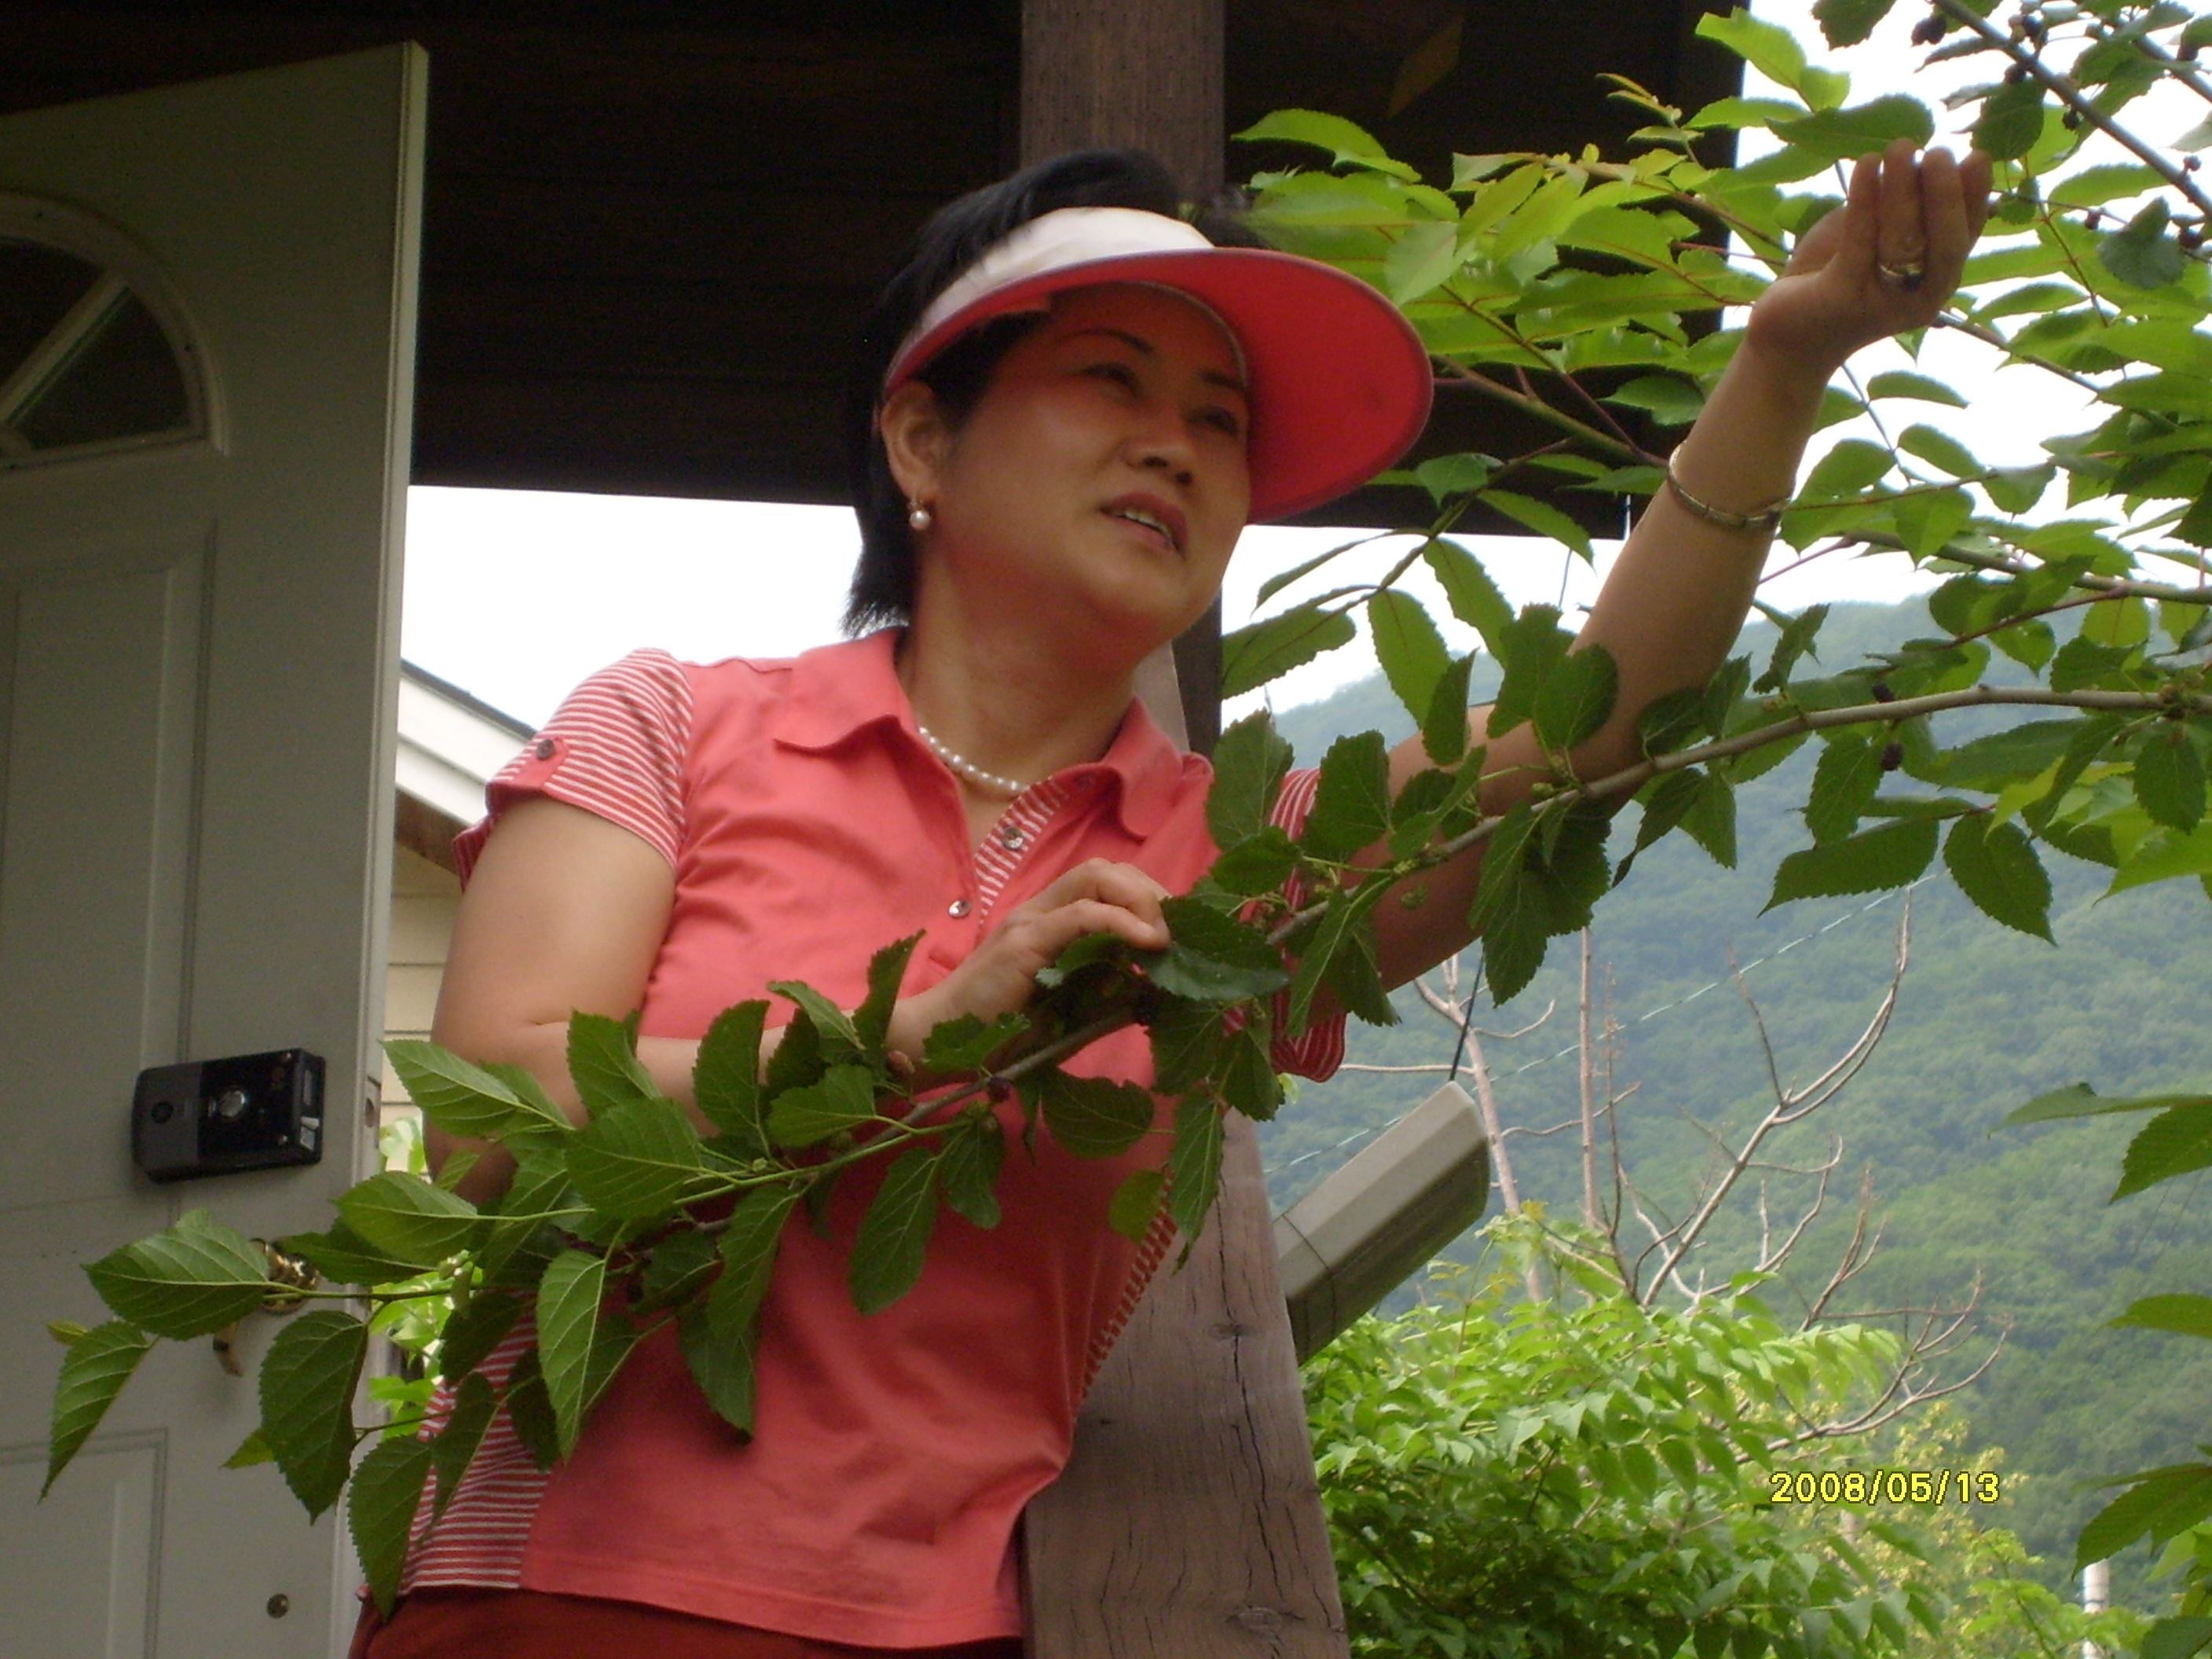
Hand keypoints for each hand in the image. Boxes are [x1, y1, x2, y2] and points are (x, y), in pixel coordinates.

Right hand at [884, 859, 1171, 1059]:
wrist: (935, 1042)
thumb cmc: (995, 1033)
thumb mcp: (1064, 1013)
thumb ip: (1104, 998)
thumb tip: (1156, 994)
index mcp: (1047, 921)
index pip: (1104, 881)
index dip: (1146, 896)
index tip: (1177, 930)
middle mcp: (1038, 909)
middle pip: (1105, 868)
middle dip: (1152, 891)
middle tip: (1180, 930)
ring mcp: (1029, 921)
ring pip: (1096, 877)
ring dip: (1142, 900)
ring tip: (1166, 935)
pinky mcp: (1023, 942)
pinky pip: (1081, 915)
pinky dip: (1122, 922)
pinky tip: (1148, 944)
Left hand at [1744, 139, 1994, 374]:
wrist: (1782, 335)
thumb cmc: (1831, 278)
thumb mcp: (1871, 239)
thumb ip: (1898, 209)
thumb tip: (1921, 161)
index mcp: (1934, 282)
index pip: (1964, 237)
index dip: (1974, 198)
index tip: (1977, 156)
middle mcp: (1919, 298)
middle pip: (1945, 242)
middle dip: (1945, 193)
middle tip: (1939, 151)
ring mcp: (1882, 301)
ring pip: (1903, 238)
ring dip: (1903, 186)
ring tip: (1901, 146)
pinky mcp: (1842, 296)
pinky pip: (1859, 240)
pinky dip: (1864, 197)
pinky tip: (1866, 163)